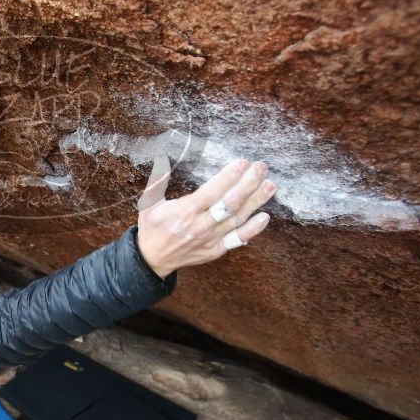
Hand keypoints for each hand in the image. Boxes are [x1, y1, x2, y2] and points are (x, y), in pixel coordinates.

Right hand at [136, 158, 276, 277]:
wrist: (151, 260)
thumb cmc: (152, 228)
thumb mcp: (149, 204)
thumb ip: (158, 182)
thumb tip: (163, 159)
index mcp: (184, 212)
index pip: (211, 192)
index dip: (228, 177)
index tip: (242, 163)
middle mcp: (200, 226)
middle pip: (230, 204)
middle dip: (248, 184)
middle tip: (261, 168)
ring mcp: (210, 239)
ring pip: (237, 219)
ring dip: (256, 201)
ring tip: (270, 185)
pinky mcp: (215, 250)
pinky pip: (237, 240)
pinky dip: (252, 229)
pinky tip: (265, 217)